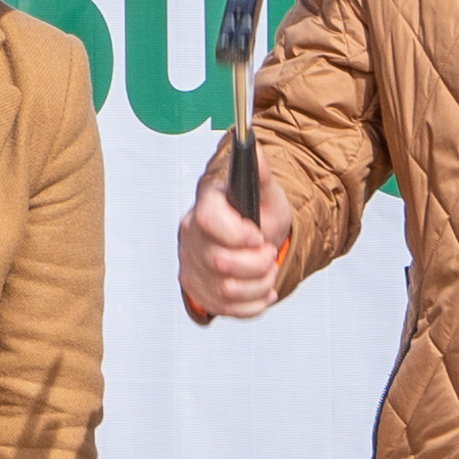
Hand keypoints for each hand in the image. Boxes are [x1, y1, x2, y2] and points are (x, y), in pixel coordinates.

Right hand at [180, 154, 294, 322]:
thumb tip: (254, 150)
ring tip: (267, 271)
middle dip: (256, 263)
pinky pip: (225, 309)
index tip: (258, 235)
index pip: (208, 221)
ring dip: (258, 284)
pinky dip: (252, 304)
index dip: (238, 233)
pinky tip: (261, 289)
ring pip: (225, 290)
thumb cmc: (256, 215)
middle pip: (220, 262)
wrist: (252, 241)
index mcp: (205, 207)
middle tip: (267, 253)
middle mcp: (191, 237)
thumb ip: (261, 174)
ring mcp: (191, 266)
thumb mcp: (267, 193)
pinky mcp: (197, 290)